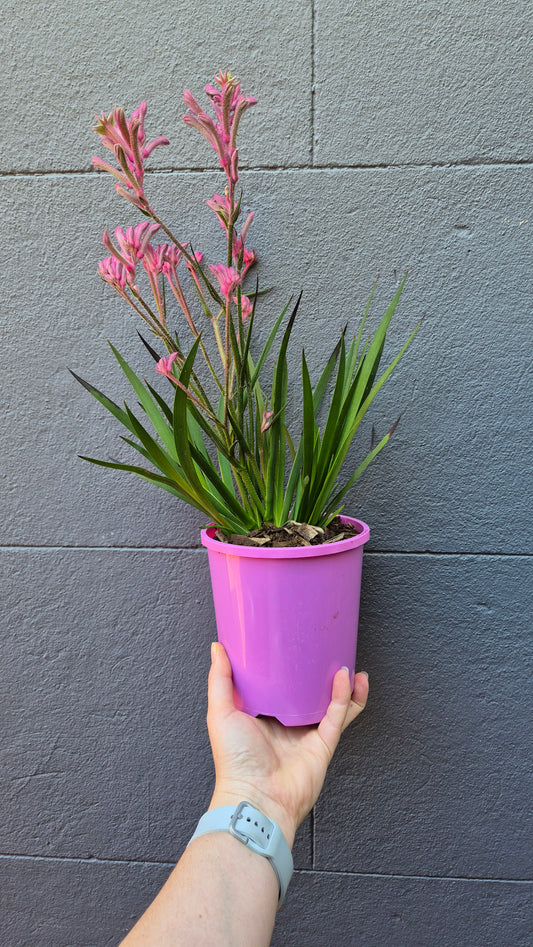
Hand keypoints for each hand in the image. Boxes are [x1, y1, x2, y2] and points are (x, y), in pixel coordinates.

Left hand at [207, 642, 368, 846]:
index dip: (288, 667)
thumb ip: (220, 679)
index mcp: (263, 715)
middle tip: (326, 650)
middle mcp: (287, 723)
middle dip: (320, 673)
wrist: (256, 797)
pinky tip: (348, 678)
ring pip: (331, 703)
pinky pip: (338, 716)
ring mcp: (307, 734)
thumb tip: (218, 647)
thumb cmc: (234, 761)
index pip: (279, 685)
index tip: (294, 644)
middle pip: (309, 692)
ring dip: (342, 685)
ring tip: (348, 663)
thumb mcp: (220, 712)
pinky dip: (345, 697)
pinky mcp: (323, 744)